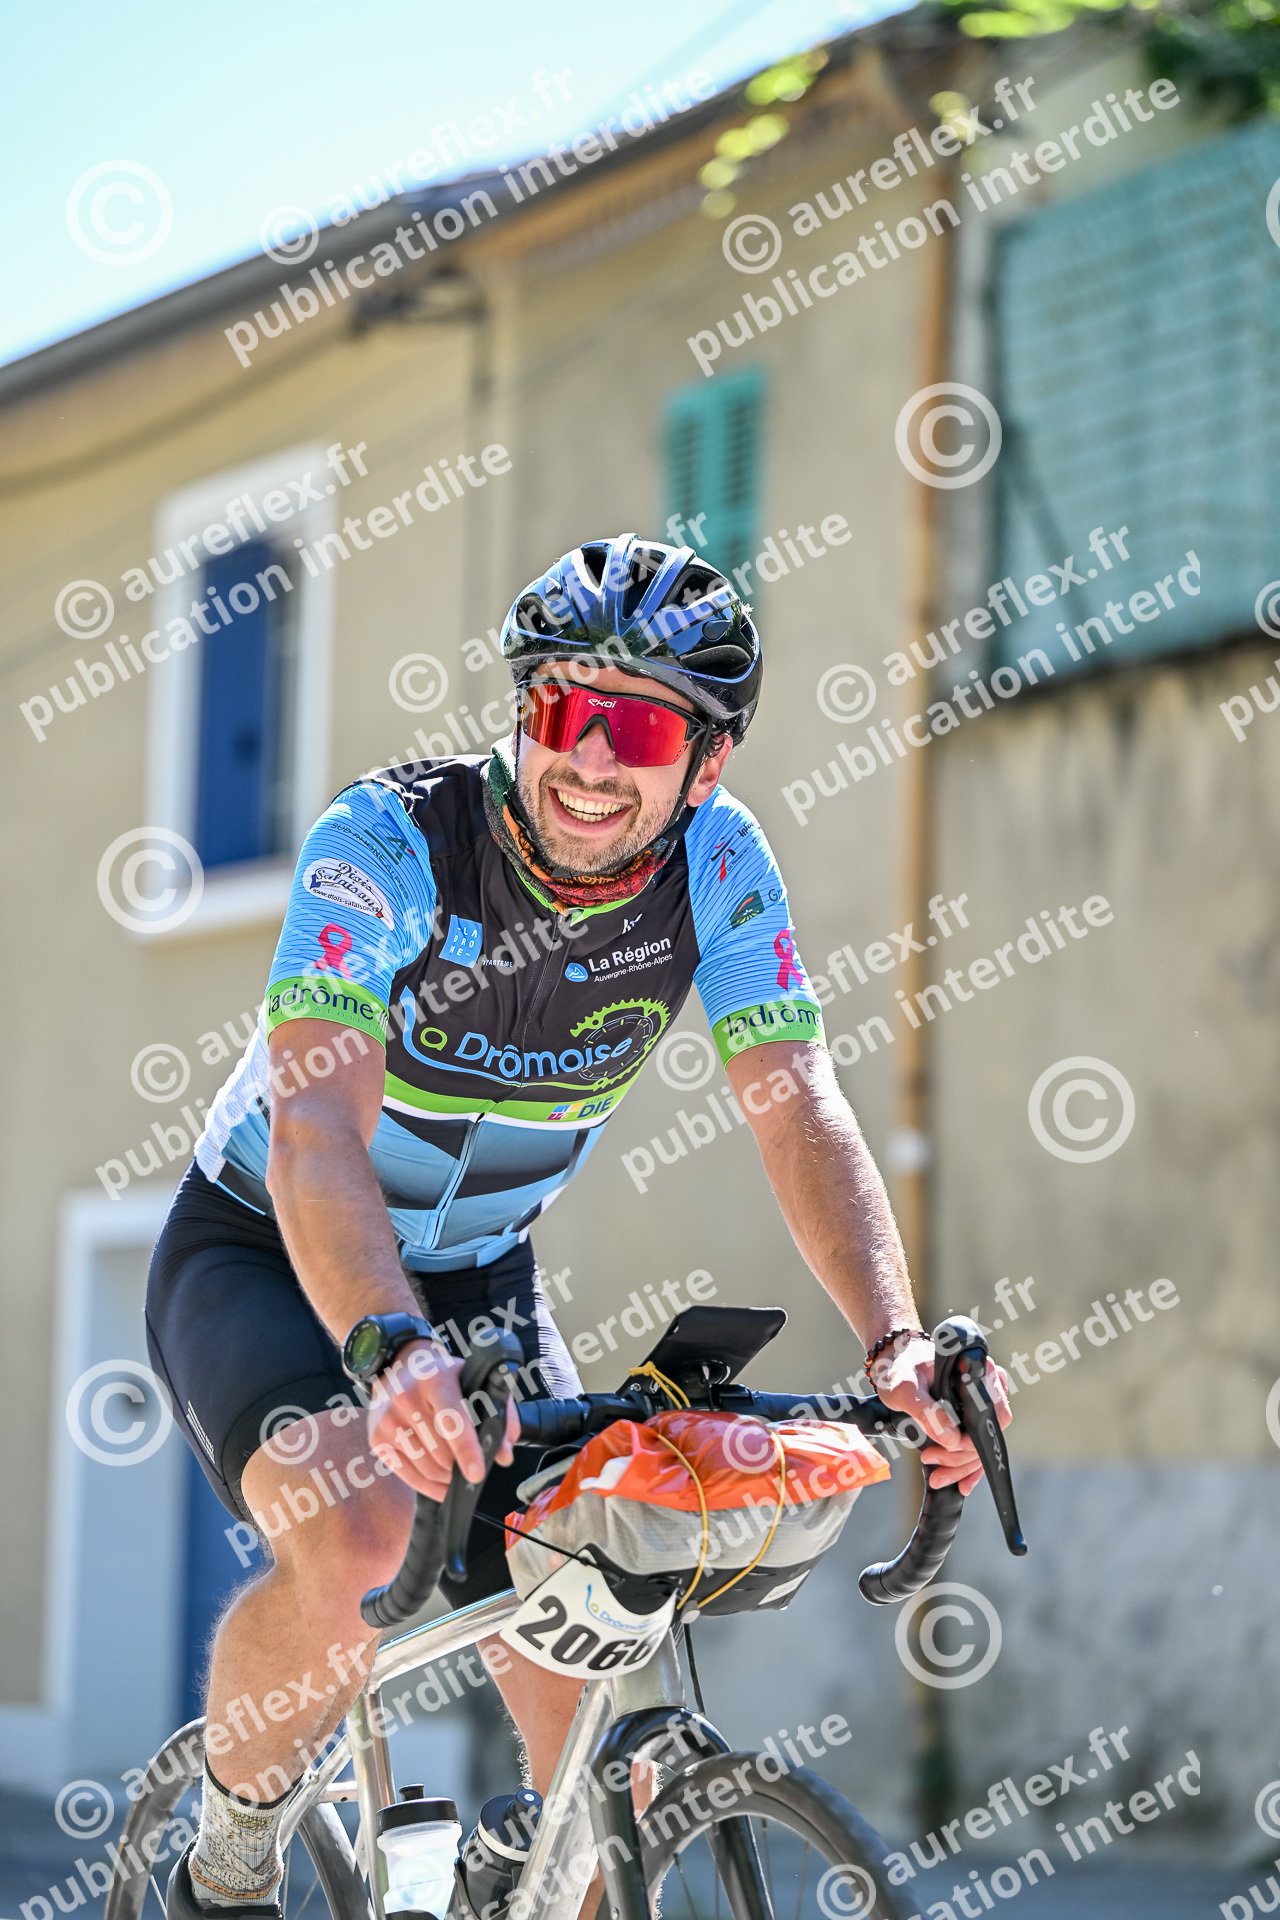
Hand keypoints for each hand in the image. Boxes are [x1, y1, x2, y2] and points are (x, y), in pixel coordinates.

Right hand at [367, 1339, 519, 1499]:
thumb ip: (499, 1414)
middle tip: (470, 1467)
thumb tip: (504, 1455)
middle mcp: (407, 1398)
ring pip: (425, 1466)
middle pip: (440, 1451)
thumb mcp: (474, 1381)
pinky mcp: (377, 1438)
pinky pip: (407, 1474)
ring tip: (456, 1473)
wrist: (400, 1365)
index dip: (466, 1450)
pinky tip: (441, 1485)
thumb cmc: (442, 1377)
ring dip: (446, 1477)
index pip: (452, 1421)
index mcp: (436, 1380)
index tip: (476, 1474)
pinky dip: (428, 1485)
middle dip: (460, 1466)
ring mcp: (388, 1420)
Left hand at [871, 1334, 1011, 1495]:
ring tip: (938, 1477)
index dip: (973, 1439)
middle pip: (987, 1432)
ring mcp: (980, 1401)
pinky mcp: (971, 1415)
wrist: (893, 1364)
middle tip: (934, 1466)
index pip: (992, 1414)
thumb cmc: (899, 1368)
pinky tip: (960, 1482)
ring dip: (962, 1466)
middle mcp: (985, 1385)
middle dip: (962, 1457)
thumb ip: (926, 1411)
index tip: (948, 1449)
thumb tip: (952, 1440)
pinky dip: (968, 1465)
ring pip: (981, 1442)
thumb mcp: (905, 1388)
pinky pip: (976, 1444)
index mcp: (976, 1370)